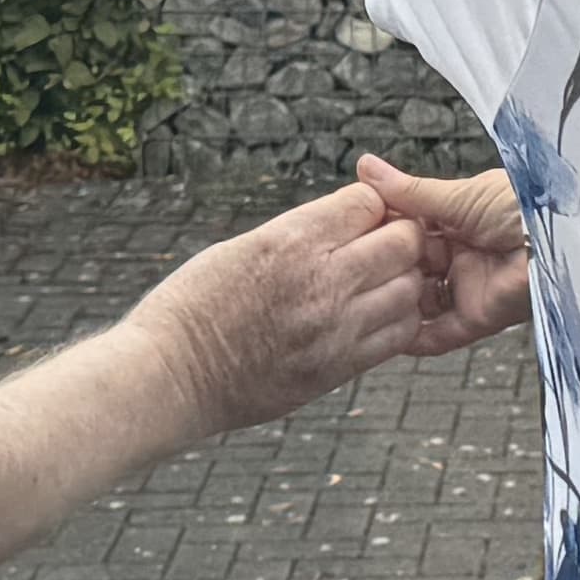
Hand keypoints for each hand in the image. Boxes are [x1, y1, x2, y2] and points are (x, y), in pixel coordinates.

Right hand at [139, 177, 492, 440]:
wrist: (169, 376)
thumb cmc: (193, 306)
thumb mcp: (240, 248)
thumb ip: (298, 234)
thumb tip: (344, 221)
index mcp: (290, 240)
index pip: (367, 202)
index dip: (370, 204)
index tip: (361, 217)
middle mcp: (321, 280)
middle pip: (403, 242)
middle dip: (400, 237)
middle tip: (384, 247)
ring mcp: (335, 327)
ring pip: (410, 289)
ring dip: (404, 281)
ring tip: (380, 284)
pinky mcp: (338, 368)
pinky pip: (398, 336)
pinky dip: (398, 322)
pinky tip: (376, 318)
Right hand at [351, 152, 532, 350]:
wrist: (564, 239)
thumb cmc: (525, 205)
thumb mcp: (460, 195)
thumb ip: (409, 192)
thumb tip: (366, 167)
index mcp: (459, 219)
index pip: (407, 230)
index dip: (381, 234)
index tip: (349, 234)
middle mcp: (462, 253)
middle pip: (410, 267)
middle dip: (385, 270)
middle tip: (351, 270)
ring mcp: (470, 286)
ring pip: (421, 302)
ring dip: (395, 302)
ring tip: (361, 302)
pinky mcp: (480, 317)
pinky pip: (442, 334)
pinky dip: (415, 338)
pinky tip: (385, 336)